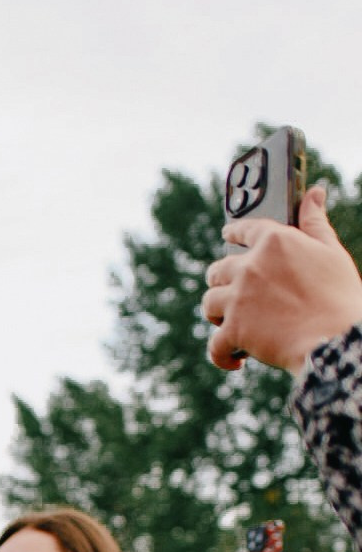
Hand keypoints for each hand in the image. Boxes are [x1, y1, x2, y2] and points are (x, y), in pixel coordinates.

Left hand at [203, 186, 361, 373]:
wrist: (337, 340)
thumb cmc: (341, 298)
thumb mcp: (332, 253)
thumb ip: (316, 223)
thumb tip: (314, 192)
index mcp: (275, 242)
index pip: (246, 229)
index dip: (234, 232)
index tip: (227, 234)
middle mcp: (251, 267)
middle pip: (219, 269)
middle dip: (222, 280)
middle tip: (231, 293)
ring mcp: (239, 298)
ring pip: (210, 303)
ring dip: (218, 314)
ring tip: (230, 324)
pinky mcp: (234, 330)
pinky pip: (214, 344)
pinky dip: (221, 354)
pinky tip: (233, 359)